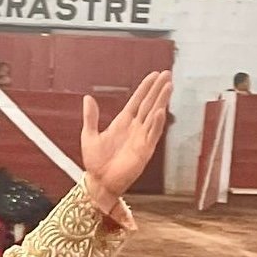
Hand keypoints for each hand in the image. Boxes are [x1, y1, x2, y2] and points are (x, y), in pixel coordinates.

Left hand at [81, 70, 171, 209]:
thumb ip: (91, 117)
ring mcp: (141, 138)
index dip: (145, 88)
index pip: (137, 101)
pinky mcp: (144, 151)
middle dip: (157, 89)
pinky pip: (152, 135)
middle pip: (149, 104)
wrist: (98, 182)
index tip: (154, 75)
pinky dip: (156, 123)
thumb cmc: (95, 162)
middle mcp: (134, 128)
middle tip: (167, 74)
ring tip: (168, 86)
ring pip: (154, 116)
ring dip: (161, 101)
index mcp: (122, 123)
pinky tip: (160, 111)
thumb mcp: (89, 135)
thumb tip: (87, 98)